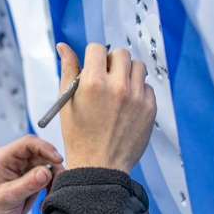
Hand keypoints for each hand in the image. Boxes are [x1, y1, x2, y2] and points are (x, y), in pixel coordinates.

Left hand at [0, 136, 64, 213]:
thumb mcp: (7, 198)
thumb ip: (27, 184)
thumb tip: (47, 172)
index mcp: (5, 157)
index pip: (29, 143)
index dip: (46, 148)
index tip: (58, 160)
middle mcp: (16, 159)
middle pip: (43, 154)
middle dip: (53, 167)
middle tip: (58, 183)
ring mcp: (25, 169)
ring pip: (48, 165)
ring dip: (54, 179)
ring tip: (49, 196)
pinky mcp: (32, 179)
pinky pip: (49, 177)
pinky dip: (52, 186)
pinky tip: (45, 199)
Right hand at [57, 43, 155, 172]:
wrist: (100, 166)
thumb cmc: (79, 135)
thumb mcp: (67, 102)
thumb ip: (67, 70)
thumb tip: (63, 47)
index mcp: (93, 82)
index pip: (97, 48)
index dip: (93, 57)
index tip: (94, 66)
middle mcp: (117, 86)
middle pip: (121, 53)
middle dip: (112, 62)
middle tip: (107, 77)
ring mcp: (137, 97)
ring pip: (138, 66)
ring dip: (128, 73)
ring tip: (118, 89)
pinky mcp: (149, 108)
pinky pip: (147, 87)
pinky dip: (138, 91)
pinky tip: (127, 105)